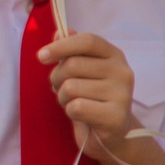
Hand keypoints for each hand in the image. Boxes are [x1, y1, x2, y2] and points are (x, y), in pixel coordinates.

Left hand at [42, 33, 151, 163]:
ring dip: (63, 97)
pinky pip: (77, 107)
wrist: (111, 133)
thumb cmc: (91, 96)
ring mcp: (123, 94)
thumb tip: (60, 31)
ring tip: (74, 102)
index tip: (41, 57)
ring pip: (71, 87)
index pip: (87, 41)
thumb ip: (71, 51)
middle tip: (62, 88)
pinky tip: (81, 115)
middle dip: (57, 78)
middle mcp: (122, 72)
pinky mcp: (116, 116)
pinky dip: (70, 111)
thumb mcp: (81, 71)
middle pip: (73, 65)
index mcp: (113, 55)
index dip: (61, 46)